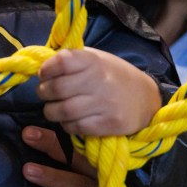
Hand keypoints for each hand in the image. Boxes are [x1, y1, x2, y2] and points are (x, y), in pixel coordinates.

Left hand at [21, 125, 171, 186]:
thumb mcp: (98, 178)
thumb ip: (78, 164)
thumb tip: (41, 148)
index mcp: (99, 163)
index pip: (77, 145)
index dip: (54, 136)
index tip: (30, 128)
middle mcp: (102, 177)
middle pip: (77, 158)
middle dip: (52, 146)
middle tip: (27, 135)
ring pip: (77, 186)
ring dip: (53, 178)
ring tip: (29, 170)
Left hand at [36, 47, 161, 135]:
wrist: (146, 98)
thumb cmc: (113, 76)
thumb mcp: (96, 59)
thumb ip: (71, 61)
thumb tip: (40, 66)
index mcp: (94, 61)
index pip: (62, 62)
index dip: (47, 69)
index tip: (44, 74)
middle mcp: (99, 81)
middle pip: (57, 89)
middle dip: (43, 92)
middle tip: (45, 93)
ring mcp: (105, 103)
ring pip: (63, 111)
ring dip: (51, 111)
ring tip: (54, 108)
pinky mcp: (109, 124)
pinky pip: (76, 127)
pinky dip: (66, 125)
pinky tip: (70, 120)